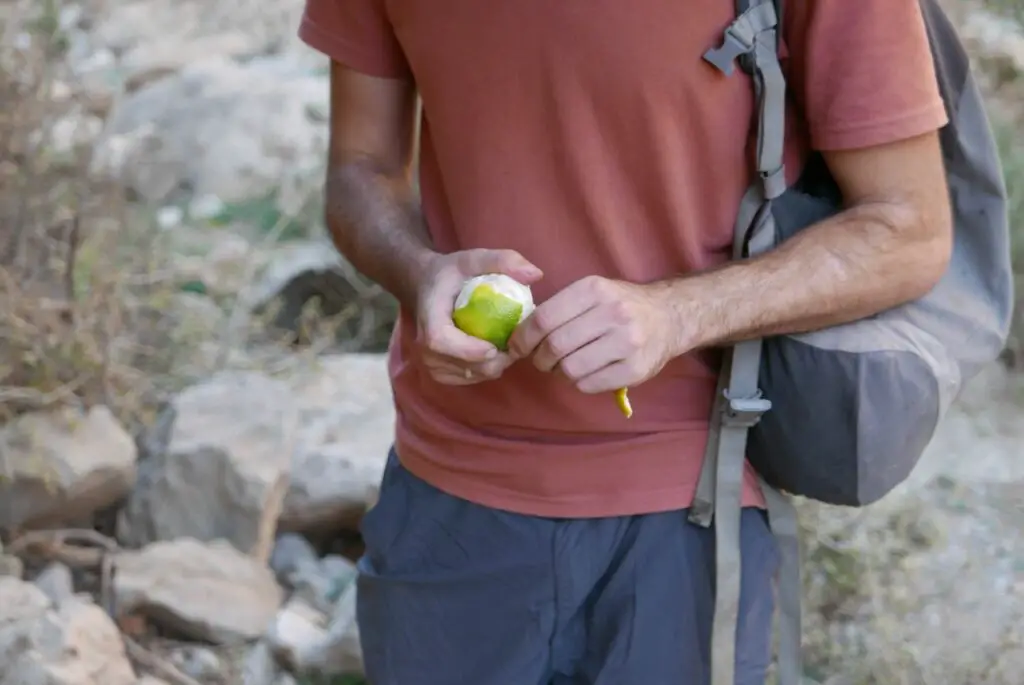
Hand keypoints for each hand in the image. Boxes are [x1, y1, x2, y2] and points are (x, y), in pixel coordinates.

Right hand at [416, 248, 542, 384]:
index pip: (441, 341)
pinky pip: (469, 379)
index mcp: (429, 318)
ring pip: (470, 375)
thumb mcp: (472, 259)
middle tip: (518, 344)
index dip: (469, 350)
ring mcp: (430, 362)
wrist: (425, 286)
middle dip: (495, 360)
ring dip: (494, 365)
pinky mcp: (439, 372)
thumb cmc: (450, 274)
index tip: (495, 346)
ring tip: (508, 345)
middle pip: (462, 365)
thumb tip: (536, 274)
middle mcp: (424, 346)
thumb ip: (502, 261)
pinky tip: (496, 352)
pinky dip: (486, 370)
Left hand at [508, 276, 680, 393]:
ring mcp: (627, 342)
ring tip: (565, 366)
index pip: (545, 318)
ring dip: (559, 373)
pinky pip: (589, 385)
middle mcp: (613, 313)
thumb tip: (519, 333)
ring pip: (570, 369)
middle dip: (539, 358)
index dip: (523, 337)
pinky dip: (579, 383)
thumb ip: (559, 307)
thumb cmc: (620, 305)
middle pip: (555, 346)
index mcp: (594, 289)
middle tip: (541, 360)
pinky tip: (586, 373)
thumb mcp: (592, 292)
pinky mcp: (635, 369)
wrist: (669, 316)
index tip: (517, 346)